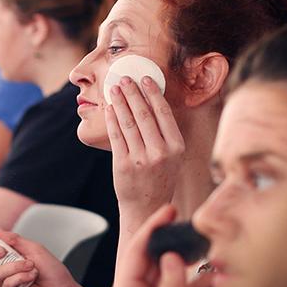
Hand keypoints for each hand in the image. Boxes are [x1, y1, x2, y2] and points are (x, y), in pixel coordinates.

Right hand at [0, 227, 102, 286]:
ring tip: (32, 268)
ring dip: (16, 266)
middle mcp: (4, 272)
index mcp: (7, 258)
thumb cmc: (52, 273)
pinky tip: (31, 278)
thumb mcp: (35, 249)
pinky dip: (20, 278)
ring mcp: (5, 285)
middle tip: (3, 251)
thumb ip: (15, 240)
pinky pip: (6, 284)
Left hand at [105, 75, 186, 233]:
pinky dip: (112, 119)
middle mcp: (160, 152)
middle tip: (125, 78)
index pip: (164, 113)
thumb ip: (166, 133)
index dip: (153, 93)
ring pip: (128, 123)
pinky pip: (116, 136)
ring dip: (120, 102)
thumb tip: (151, 100)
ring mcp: (141, 159)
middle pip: (144, 114)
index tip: (145, 79)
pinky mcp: (123, 165)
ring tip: (115, 89)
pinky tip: (110, 108)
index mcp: (176, 148)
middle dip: (133, 93)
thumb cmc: (159, 177)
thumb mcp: (173, 157)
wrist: (146, 207)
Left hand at [106, 205, 213, 286]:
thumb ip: (170, 285)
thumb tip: (175, 257)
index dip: (153, 227)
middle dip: (173, 242)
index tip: (170, 209)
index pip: (138, 251)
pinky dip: (200, 286)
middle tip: (193, 226)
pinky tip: (215, 278)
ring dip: (190, 264)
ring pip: (174, 276)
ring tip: (208, 248)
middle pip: (156, 260)